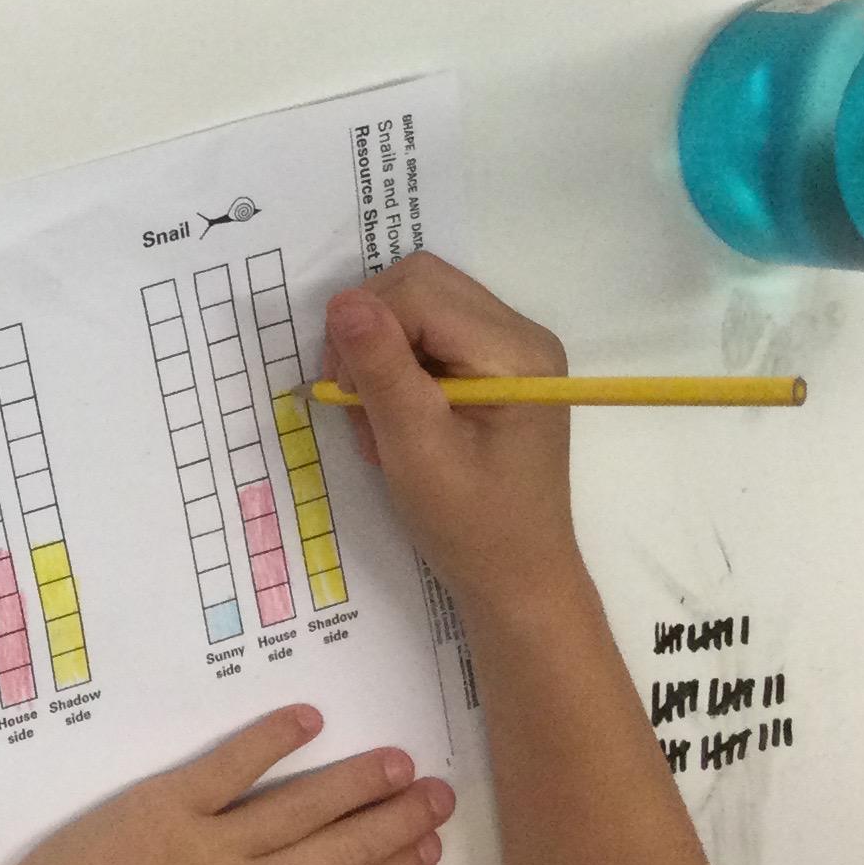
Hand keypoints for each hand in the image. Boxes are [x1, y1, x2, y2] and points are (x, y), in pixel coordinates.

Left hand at [0, 705, 450, 864]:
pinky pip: (229, 765)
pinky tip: (308, 719)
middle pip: (341, 852)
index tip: (429, 849)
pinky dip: (270, 739)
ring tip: (399, 761)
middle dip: (396, 822)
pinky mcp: (164, 804)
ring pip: (302, 806)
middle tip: (440, 793)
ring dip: (356, 782)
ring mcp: (209, 843)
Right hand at [322, 251, 586, 615]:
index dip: (365, 330)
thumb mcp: (417, 452)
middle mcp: (521, 334)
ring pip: (418, 306)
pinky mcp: (495, 366)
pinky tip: (396, 419)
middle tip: (354, 402)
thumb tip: (342, 303)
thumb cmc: (472, 526)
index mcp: (514, 351)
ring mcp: (511, 348)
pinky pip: (429, 335)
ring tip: (378, 421)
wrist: (518, 579)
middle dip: (370, 334)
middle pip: (419, 285)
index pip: (417, 292)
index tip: (344, 396)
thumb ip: (382, 372)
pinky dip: (397, 368)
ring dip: (379, 354)